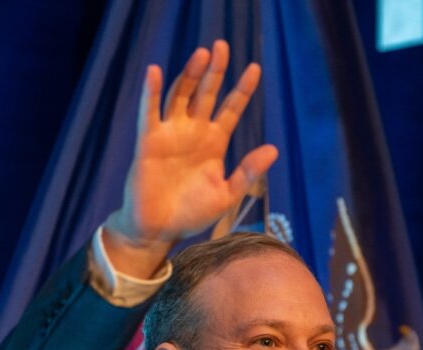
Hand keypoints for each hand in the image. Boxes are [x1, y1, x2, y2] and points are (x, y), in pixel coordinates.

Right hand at [104, 40, 277, 276]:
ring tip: (202, 54)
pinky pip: (150, 112)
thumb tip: (273, 149)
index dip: (242, 89)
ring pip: (180, 96)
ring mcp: (170, 134)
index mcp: (214, 143)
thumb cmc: (192, 213)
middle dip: (215, 71)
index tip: (255, 68)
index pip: (231, 108)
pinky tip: (154, 71)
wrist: (159, 229)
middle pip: (206, 93)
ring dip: (190, 75)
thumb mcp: (227, 194)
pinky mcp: (148, 141)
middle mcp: (193, 132)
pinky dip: (151, 92)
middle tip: (223, 46)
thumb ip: (248, 172)